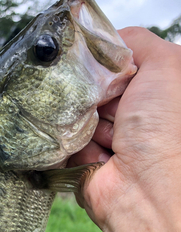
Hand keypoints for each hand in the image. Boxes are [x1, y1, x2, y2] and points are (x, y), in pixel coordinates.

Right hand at [68, 27, 180, 231]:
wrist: (144, 189)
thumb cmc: (164, 130)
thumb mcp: (166, 66)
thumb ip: (138, 43)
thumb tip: (108, 42)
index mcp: (150, 96)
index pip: (116, 69)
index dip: (105, 65)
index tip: (97, 63)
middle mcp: (131, 119)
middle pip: (93, 91)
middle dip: (90, 91)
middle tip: (94, 96)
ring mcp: (106, 142)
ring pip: (77, 115)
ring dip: (81, 117)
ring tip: (94, 124)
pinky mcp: (84, 161)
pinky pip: (65, 141)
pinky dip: (70, 140)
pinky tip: (84, 143)